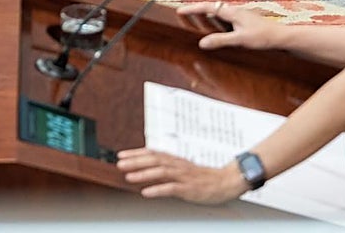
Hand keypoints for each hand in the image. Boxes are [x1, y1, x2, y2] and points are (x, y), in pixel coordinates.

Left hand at [116, 148, 247, 203]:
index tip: (121, 155)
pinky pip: (171, 188)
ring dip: (143, 173)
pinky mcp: (189, 188)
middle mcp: (177, 165)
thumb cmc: (202, 177)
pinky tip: (146, 192)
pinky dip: (157, 189)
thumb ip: (166, 167)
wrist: (225, 182)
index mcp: (175, 160)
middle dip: (135, 161)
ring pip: (161, 171)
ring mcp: (183, 176)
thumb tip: (147, 168)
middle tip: (119, 163)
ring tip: (129, 176)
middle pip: (154, 159)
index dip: (136, 153)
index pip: (152, 152)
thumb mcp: (182, 169)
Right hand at [177, 2, 282, 50]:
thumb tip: (202, 43)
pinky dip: (216, 21)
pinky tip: (216, 28)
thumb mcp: (240, 40)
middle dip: (197, 9)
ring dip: (207, 14)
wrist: (282, 37)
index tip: (180, 10)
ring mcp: (240, 16)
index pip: (208, 7)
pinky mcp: (244, 22)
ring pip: (219, 12)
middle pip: (212, 7)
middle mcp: (235, 11)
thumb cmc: (264, 37)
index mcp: (232, 12)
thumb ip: (220, 40)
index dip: (193, 9)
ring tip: (196, 18)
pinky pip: (225, 18)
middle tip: (185, 13)